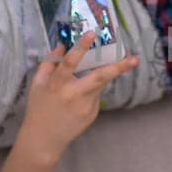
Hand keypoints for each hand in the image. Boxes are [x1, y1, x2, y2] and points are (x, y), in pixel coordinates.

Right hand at [17, 34, 139, 161]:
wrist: (44, 139)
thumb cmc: (38, 108)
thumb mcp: (37, 84)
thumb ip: (49, 63)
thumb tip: (62, 45)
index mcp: (58, 84)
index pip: (71, 62)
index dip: (81, 47)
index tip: (92, 33)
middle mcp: (74, 94)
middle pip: (99, 77)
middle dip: (119, 67)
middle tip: (134, 58)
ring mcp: (86, 105)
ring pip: (100, 83)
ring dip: (107, 72)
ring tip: (120, 62)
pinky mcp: (92, 113)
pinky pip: (95, 94)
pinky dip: (92, 89)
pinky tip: (82, 97)